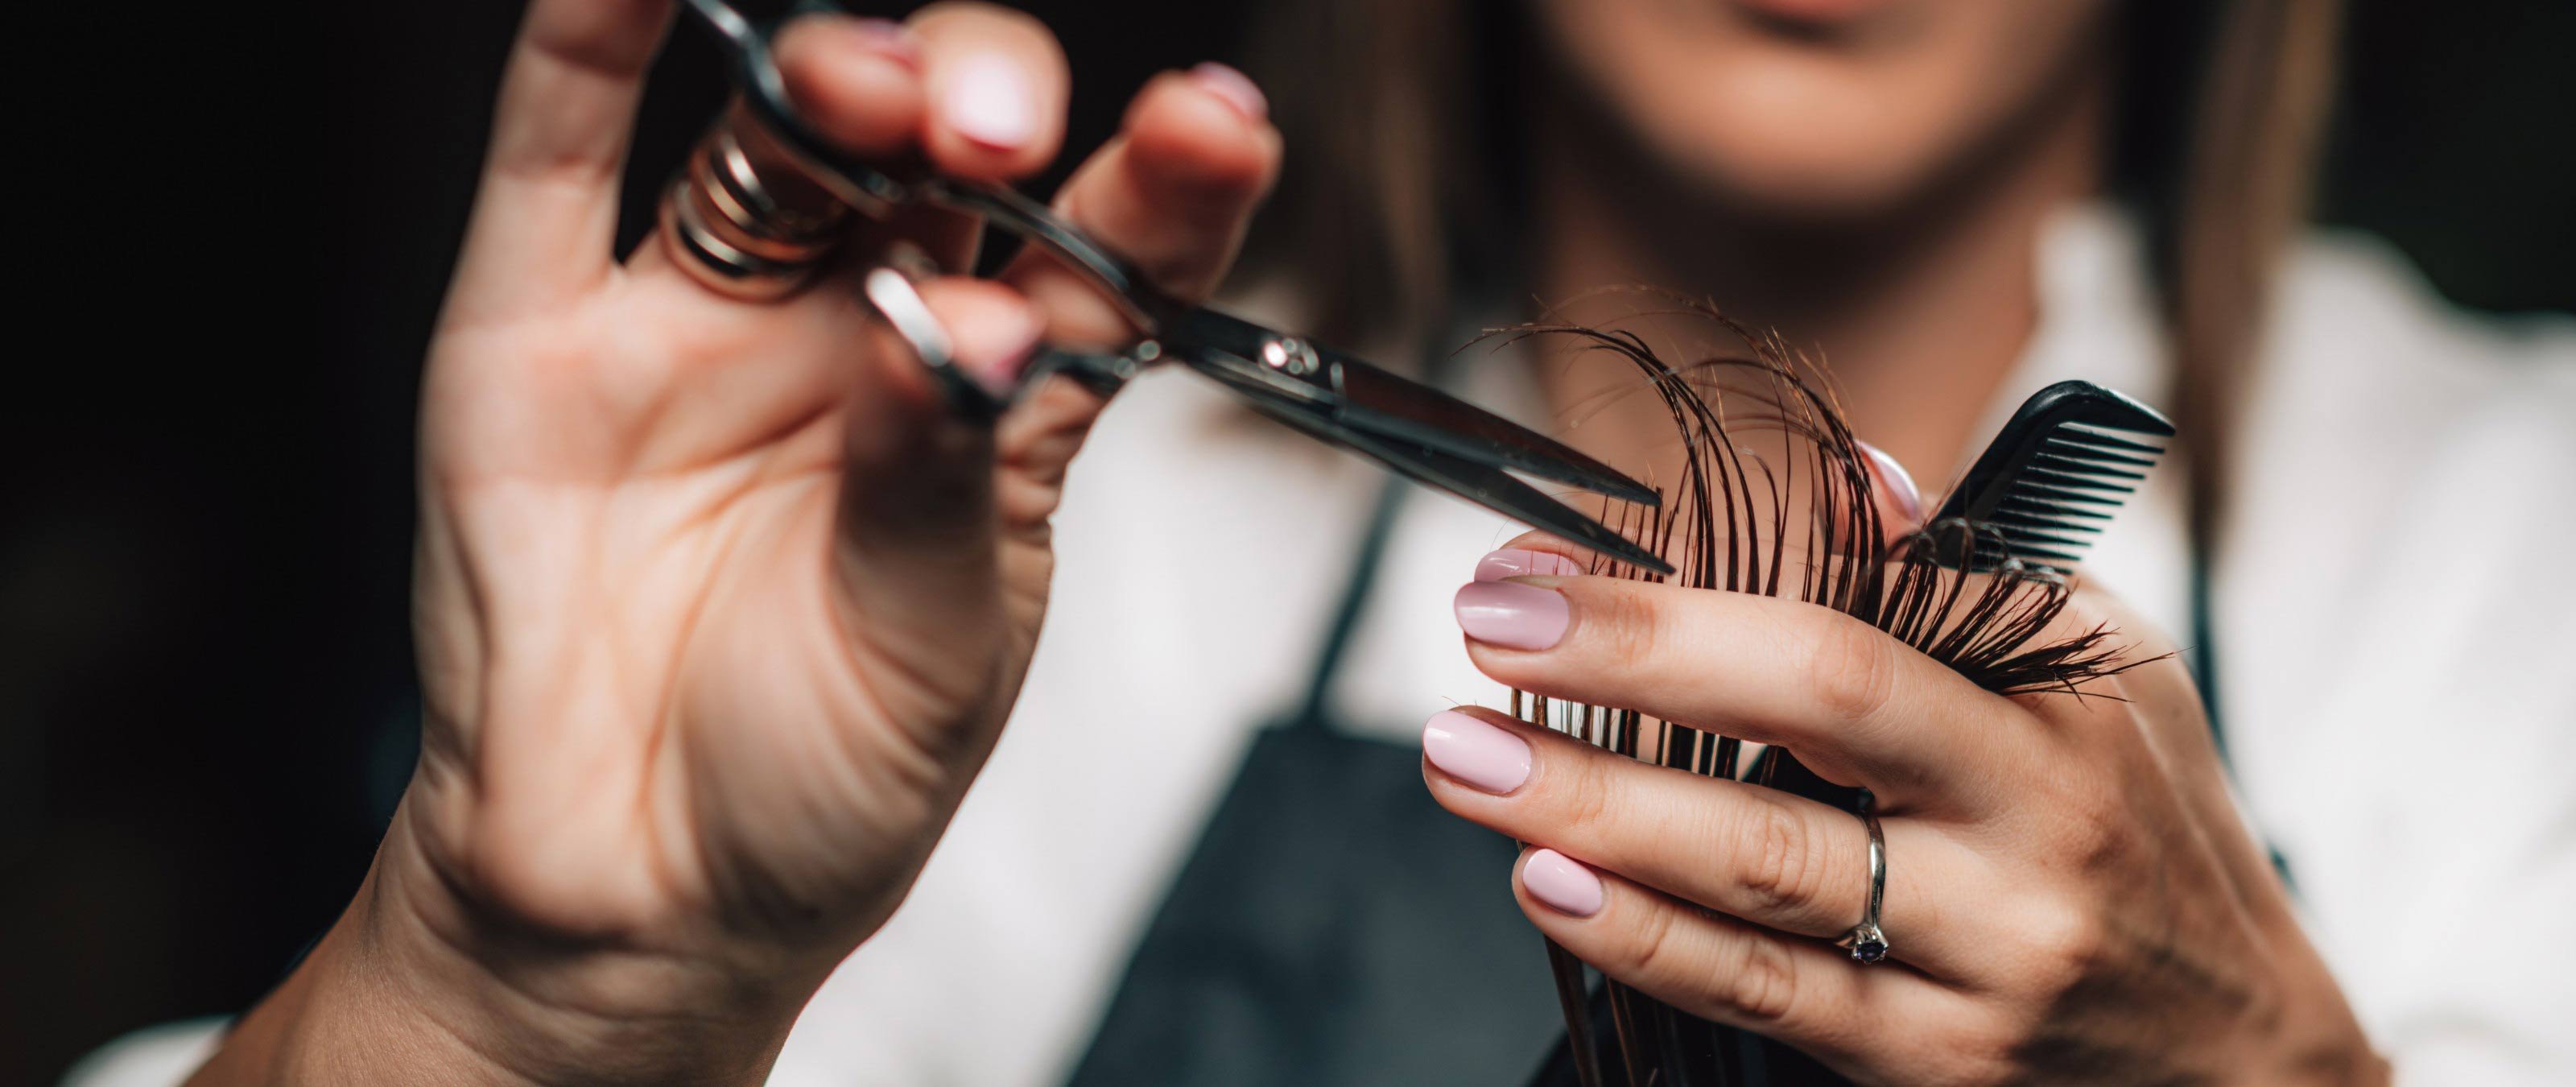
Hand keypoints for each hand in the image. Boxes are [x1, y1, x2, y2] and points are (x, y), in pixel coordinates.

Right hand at [193, 3, 1276, 1082]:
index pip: (1101, 256)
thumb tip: (964, 328)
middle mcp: (863, 332)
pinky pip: (563, 155)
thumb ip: (942, 476)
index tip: (1216, 123)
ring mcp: (707, 322)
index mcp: (999, 404)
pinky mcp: (542, 334)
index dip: (1162, 181)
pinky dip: (590, 40)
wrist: (632, 903)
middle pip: (937, 160)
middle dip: (982, 106)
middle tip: (1000, 131)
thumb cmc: (820, 785)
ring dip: (834, 73)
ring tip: (876, 86)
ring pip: (778, 141)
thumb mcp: (932, 649)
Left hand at [1426, 537, 2387, 1084]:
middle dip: (1630, 666)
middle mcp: (2028, 826)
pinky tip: (1548, 884)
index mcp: (2055, 706)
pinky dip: (1644, 939)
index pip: (1858, 619)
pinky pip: (1767, 995)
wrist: (2238, 1058)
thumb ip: (1962, 581)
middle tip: (1481, 632)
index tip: (1542, 568)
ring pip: (1764, 874)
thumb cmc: (2146, 829)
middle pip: (1811, 721)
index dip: (1685, 590)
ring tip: (1464, 761)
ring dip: (1593, 809)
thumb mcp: (2099, 680)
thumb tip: (1845, 472)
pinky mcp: (1932, 1063)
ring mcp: (1982, 956)